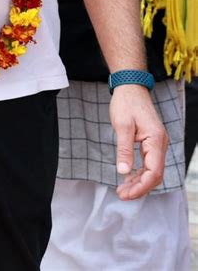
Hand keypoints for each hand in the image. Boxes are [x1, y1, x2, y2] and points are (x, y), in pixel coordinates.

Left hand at [110, 85, 168, 199]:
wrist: (131, 87)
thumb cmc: (126, 103)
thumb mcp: (122, 126)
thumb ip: (124, 149)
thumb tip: (124, 172)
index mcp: (155, 140)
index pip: (154, 172)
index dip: (141, 186)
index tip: (126, 194)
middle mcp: (160, 143)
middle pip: (155, 174)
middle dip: (139, 187)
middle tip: (121, 194)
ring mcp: (157, 143)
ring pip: (153, 170)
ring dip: (139, 181)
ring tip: (123, 189)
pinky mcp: (152, 142)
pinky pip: (149, 162)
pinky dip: (140, 172)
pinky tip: (128, 177)